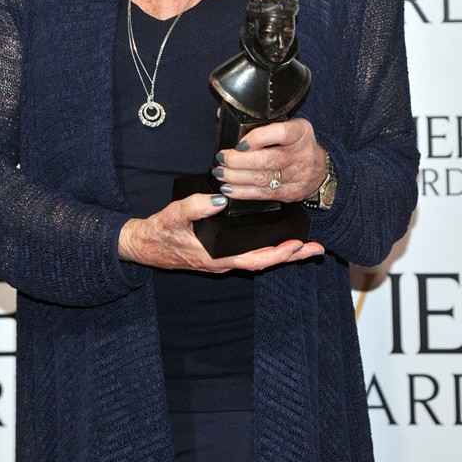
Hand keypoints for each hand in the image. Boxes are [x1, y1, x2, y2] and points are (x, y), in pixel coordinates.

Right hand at [118, 192, 323, 272]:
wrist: (144, 245)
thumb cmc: (160, 232)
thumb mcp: (175, 215)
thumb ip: (196, 206)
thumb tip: (219, 199)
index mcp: (217, 258)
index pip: (255, 259)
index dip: (278, 254)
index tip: (298, 246)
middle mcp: (224, 262)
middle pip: (264, 262)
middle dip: (291, 256)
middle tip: (316, 248)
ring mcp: (224, 259)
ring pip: (259, 259)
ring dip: (282, 252)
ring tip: (305, 245)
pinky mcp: (221, 254)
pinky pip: (250, 254)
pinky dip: (268, 249)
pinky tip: (277, 240)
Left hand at [214, 118, 326, 203]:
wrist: (319, 168)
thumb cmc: (295, 143)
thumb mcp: (286, 126)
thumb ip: (258, 122)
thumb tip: (223, 115)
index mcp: (300, 132)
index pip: (281, 133)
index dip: (258, 138)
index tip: (239, 143)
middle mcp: (302, 153)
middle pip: (269, 159)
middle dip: (240, 161)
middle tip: (222, 159)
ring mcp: (298, 175)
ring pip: (264, 178)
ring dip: (237, 177)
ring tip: (221, 173)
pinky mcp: (291, 193)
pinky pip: (264, 194)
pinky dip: (243, 192)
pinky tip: (229, 188)